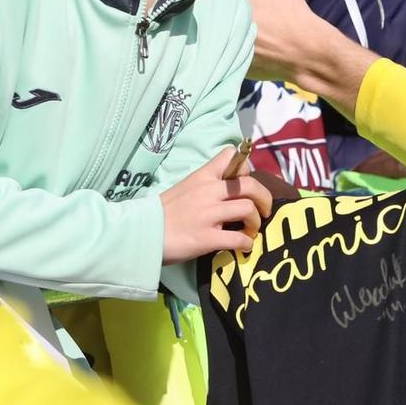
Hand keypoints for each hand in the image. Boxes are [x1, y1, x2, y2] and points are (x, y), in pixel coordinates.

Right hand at [159, 147, 275, 261]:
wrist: (141, 232)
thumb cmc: (162, 212)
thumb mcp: (185, 188)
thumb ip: (206, 186)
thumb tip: (228, 191)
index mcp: (202, 177)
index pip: (231, 157)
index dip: (244, 168)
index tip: (245, 182)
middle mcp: (208, 192)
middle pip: (250, 185)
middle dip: (264, 198)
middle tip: (264, 210)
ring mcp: (208, 215)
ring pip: (248, 210)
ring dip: (256, 222)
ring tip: (251, 230)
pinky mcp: (206, 238)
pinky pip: (238, 238)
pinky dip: (246, 244)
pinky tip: (244, 247)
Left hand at [214, 0, 345, 84]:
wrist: (304, 48)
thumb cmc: (283, 6)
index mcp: (214, 0)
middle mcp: (209, 25)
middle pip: (196, 9)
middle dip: (202, 4)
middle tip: (219, 2)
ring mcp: (216, 49)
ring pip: (205, 31)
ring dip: (209, 25)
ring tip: (221, 20)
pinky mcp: (224, 66)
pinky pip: (217, 52)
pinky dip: (221, 45)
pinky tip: (232, 40)